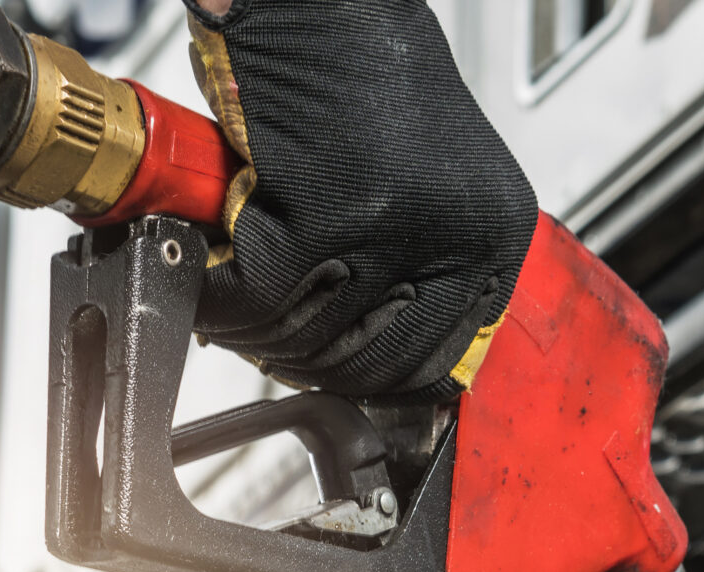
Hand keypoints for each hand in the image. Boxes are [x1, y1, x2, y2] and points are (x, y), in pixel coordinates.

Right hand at [181, 0, 536, 400]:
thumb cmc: (359, 63)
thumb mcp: (429, 173)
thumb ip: (420, 254)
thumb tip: (374, 337)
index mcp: (495, 233)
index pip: (436, 358)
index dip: (368, 375)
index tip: (326, 368)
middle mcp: (458, 236)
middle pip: (366, 361)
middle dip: (301, 358)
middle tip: (264, 332)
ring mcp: (392, 230)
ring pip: (302, 337)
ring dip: (251, 330)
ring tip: (231, 298)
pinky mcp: (320, 215)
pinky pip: (251, 298)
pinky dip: (215, 298)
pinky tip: (208, 274)